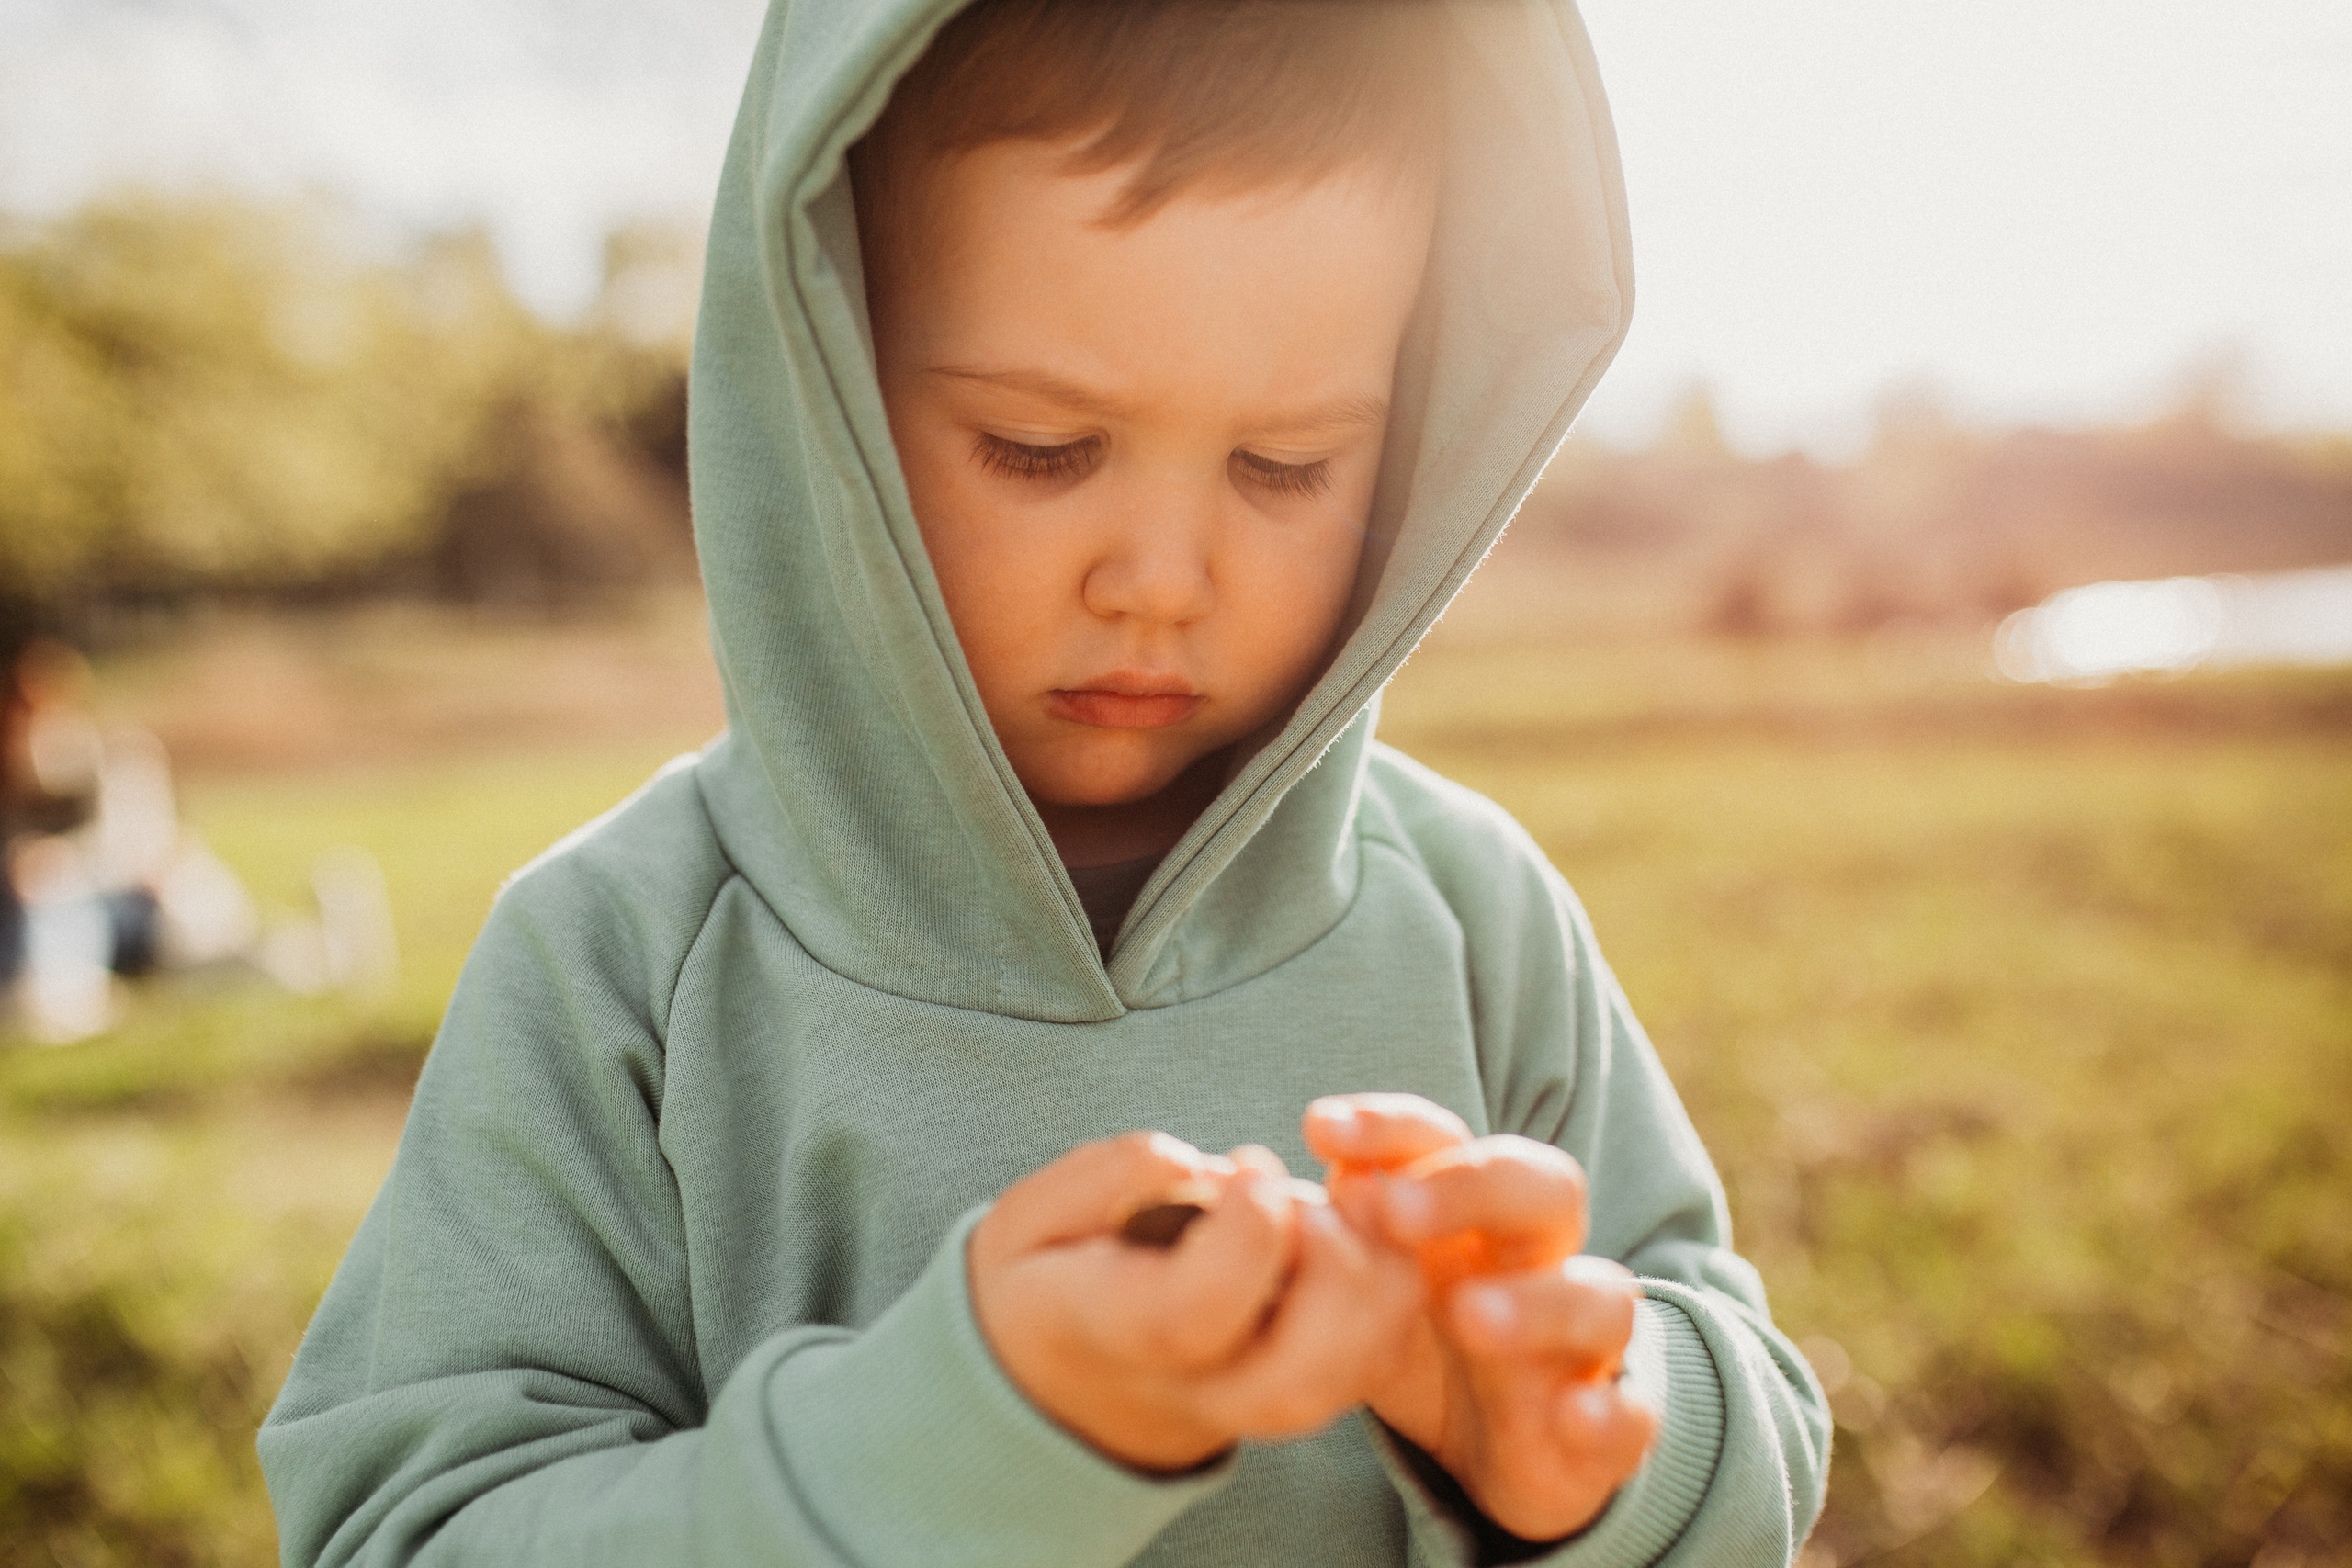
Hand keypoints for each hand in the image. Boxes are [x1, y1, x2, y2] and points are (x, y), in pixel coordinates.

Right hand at [969, 1130, 1421, 1472]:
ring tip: (1333, 1204)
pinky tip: (1357, 1225)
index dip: (1244, 1236)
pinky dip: (1391, 1286)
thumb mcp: (1029, 1220)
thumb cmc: (1048, 1279)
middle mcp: (1193, 1389)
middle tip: (1304, 1194)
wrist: (1063, 1378)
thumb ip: (1100, 1181)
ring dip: (1372, 1272)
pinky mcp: (1304, 1391)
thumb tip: (1190, 1164)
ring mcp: (1255, 1405)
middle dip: (1333, 1265)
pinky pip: (1374, 1357)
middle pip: (1297, 1375)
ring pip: (1351, 1372)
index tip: (1251, 1167)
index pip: (1194, 1314)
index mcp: (1112, 1336)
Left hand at [1306, 1094, 1657, 1540]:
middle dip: (1470, 1186)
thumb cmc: (1426, 1342)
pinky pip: (1634, 1410)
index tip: (1318, 1127)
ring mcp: (1583, 1338)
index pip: (1443, 1139)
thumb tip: (1253, 1186)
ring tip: (1469, 1315)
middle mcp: (1540, 1256)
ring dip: (1537, 1300)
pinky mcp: (1610, 1419)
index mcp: (1470, 1213)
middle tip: (1394, 1212)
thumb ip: (1327, 1242)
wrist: (1497, 1452)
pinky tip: (1576, 1414)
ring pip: (1598, 1295)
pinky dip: (1612, 1409)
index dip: (1390, 1126)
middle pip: (1540, 1186)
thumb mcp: (1365, 1291)